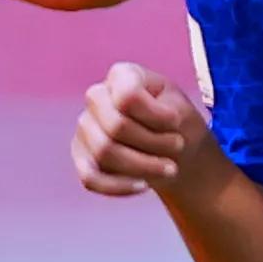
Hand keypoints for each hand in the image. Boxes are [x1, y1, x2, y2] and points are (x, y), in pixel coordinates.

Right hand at [72, 61, 217, 198]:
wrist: (176, 149)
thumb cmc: (177, 123)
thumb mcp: (180, 110)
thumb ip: (159, 114)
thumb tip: (128, 132)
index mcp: (122, 75)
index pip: (128, 97)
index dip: (156, 115)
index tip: (176, 121)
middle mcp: (97, 97)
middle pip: (116, 126)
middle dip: (154, 143)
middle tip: (179, 146)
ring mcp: (85, 128)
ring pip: (105, 153)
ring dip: (143, 166)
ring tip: (170, 169)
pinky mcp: (82, 157)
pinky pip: (90, 178)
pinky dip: (119, 186)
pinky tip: (144, 185)